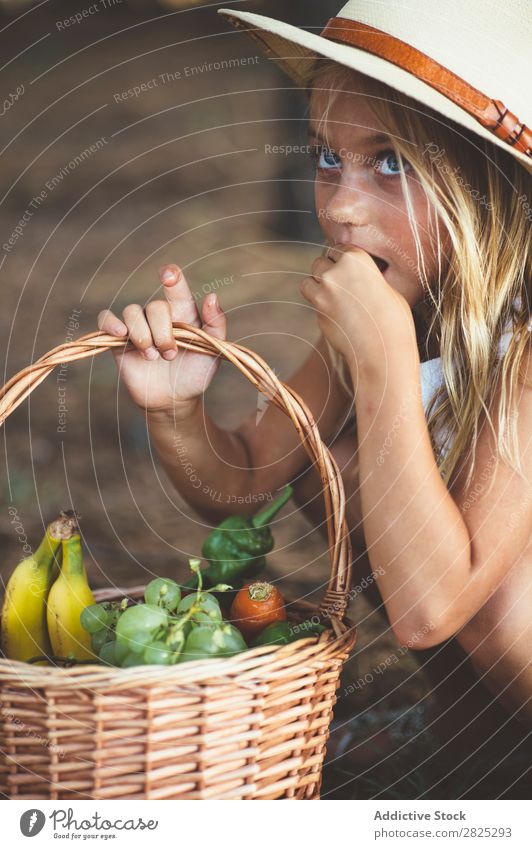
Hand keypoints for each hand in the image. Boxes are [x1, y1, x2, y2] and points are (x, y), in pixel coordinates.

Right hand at [98, 264, 226, 417]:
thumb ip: (216, 325)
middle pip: (155, 307)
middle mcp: (159, 315)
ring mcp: (138, 325)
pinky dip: (110, 323)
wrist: (173, 399)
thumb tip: (212, 296)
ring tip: (152, 357)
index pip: (177, 287)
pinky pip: (106, 319)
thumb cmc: (195, 373)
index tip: (169, 275)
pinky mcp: (118, 339)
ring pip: (132, 312)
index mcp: (183, 312)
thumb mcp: (212, 352)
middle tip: (170, 355)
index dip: (172, 277)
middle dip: (163, 333)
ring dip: (142, 335)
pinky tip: (120, 333)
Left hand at [300, 244, 414, 368]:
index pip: (338, 248)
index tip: (348, 269)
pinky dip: (320, 307)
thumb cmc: (394, 320)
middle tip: (341, 285)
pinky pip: (312, 304)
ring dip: (317, 287)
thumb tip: (355, 278)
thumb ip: (366, 277)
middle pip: (320, 262)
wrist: (384, 351)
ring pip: (308, 281)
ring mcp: (322, 294)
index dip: (343, 259)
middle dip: (327, 271)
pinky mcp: (317, 314)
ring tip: (335, 299)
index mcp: (356, 259)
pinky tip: (337, 316)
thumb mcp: (387, 288)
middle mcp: (335, 272)